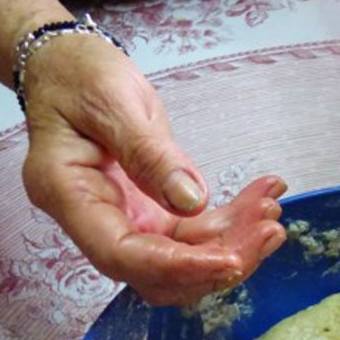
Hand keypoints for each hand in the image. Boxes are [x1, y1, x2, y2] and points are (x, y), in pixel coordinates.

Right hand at [20, 34, 285, 305]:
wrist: (68, 68)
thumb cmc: (77, 77)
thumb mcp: (111, 101)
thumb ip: (148, 153)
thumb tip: (192, 201)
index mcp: (69, 196)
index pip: (122, 256)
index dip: (178, 267)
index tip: (230, 260)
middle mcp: (96, 222)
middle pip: (160, 271)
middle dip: (219, 259)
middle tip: (268, 228)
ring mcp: (127, 222)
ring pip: (186, 258)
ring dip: (234, 243)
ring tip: (270, 211)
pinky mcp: (152, 216)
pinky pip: (196, 236)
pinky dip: (233, 224)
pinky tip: (263, 199)